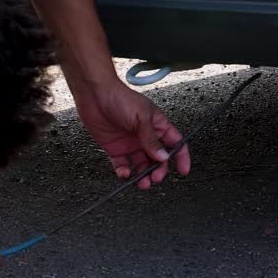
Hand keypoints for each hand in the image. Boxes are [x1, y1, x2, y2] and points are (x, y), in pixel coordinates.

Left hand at [75, 80, 190, 188]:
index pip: (174, 143)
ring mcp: (130, 143)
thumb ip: (152, 139)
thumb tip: (163, 156)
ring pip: (141, 165)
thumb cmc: (120, 98)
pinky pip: (122, 165)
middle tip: (155, 178)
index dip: (181, 157)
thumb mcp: (141, 117)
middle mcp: (145, 136)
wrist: (95, 94)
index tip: (183, 170)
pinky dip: (124, 172)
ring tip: (142, 182)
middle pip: (158, 159)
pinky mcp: (115, 148)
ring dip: (143, 175)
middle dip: (159, 170)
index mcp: (157, 125)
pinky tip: (125, 174)